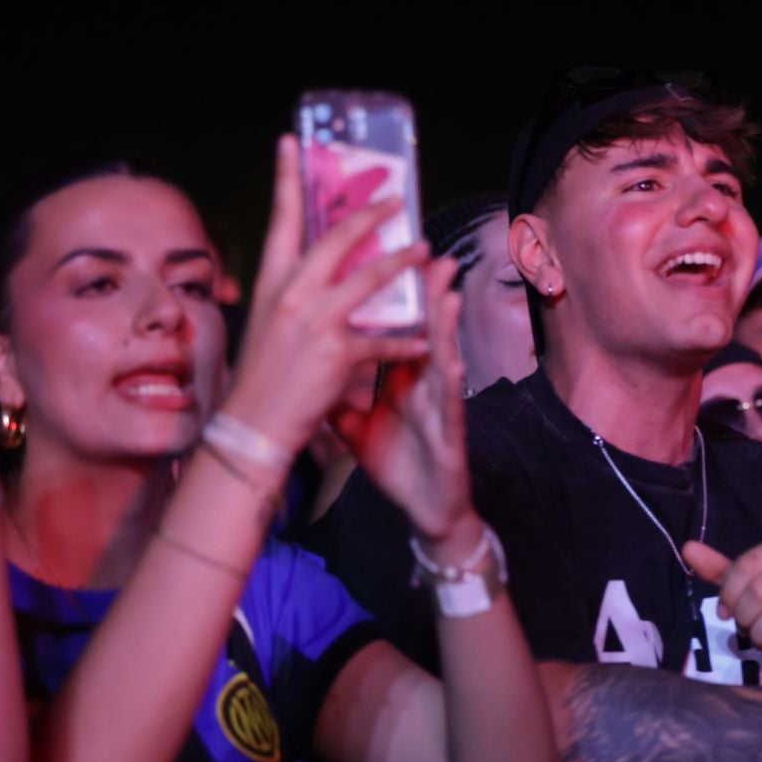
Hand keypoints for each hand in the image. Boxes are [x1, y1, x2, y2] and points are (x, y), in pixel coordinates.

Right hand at [225, 136, 432, 458]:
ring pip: (370, 278)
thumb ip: (293, 291)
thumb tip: (315, 265)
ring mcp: (315, 321)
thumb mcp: (270, 321)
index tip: (291, 142)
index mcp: (271, 283)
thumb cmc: (263, 376)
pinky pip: (386, 340)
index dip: (287, 178)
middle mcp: (291, 294)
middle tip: (397, 198)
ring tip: (426, 249)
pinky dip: (408, 342)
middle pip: (335, 238)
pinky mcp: (338, 352)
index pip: (281, 220)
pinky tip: (425, 341)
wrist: (253, 426)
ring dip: (403, 262)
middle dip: (370, 213)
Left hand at [331, 259, 472, 544]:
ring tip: (447, 287)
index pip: (398, 328)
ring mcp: (439, 406)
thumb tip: (307, 368)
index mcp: (401, 379)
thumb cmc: (399, 463)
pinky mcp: (450, 433)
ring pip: (443, 356)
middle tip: (428, 251)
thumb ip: (337, 394)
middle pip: (425, 330)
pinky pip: (449, 403)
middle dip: (427, 290)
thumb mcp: (357, 426)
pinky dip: (451, 379)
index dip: (395, 294)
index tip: (386, 258)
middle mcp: (423, 384)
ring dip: (446, 324)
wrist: (425, 509)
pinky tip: (454, 359)